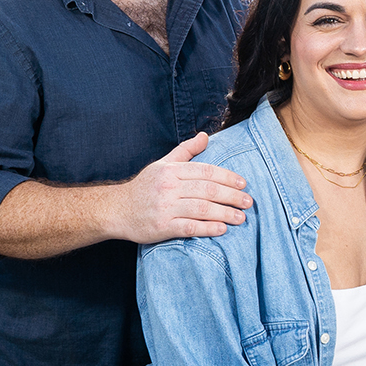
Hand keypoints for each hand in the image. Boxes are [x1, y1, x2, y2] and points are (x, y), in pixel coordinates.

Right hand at [116, 132, 253, 241]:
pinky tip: (222, 229)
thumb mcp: (163, 164)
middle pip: (208, 190)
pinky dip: (208, 228)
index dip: (227, 177)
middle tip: (249, 202)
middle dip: (232, 196)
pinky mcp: (162, 227)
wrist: (116, 210)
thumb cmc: (144, 187)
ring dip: (225, 213)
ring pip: (202, 208)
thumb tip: (205, 135)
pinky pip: (189, 227)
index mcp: (171, 171)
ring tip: (241, 218)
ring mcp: (165, 207)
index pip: (206, 171)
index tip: (243, 184)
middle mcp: (169, 187)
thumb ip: (186, 150)